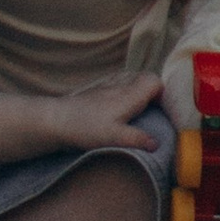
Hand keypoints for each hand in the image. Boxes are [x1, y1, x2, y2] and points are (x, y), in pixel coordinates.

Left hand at [38, 71, 167, 153]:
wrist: (56, 120)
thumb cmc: (86, 129)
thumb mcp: (114, 138)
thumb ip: (138, 139)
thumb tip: (157, 143)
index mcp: (128, 95)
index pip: (155, 81)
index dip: (163, 93)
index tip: (164, 110)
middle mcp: (119, 85)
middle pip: (145, 77)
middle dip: (153, 91)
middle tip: (155, 110)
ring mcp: (106, 85)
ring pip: (130, 77)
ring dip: (138, 88)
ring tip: (139, 108)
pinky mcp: (96, 89)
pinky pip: (117, 81)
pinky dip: (124, 88)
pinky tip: (119, 104)